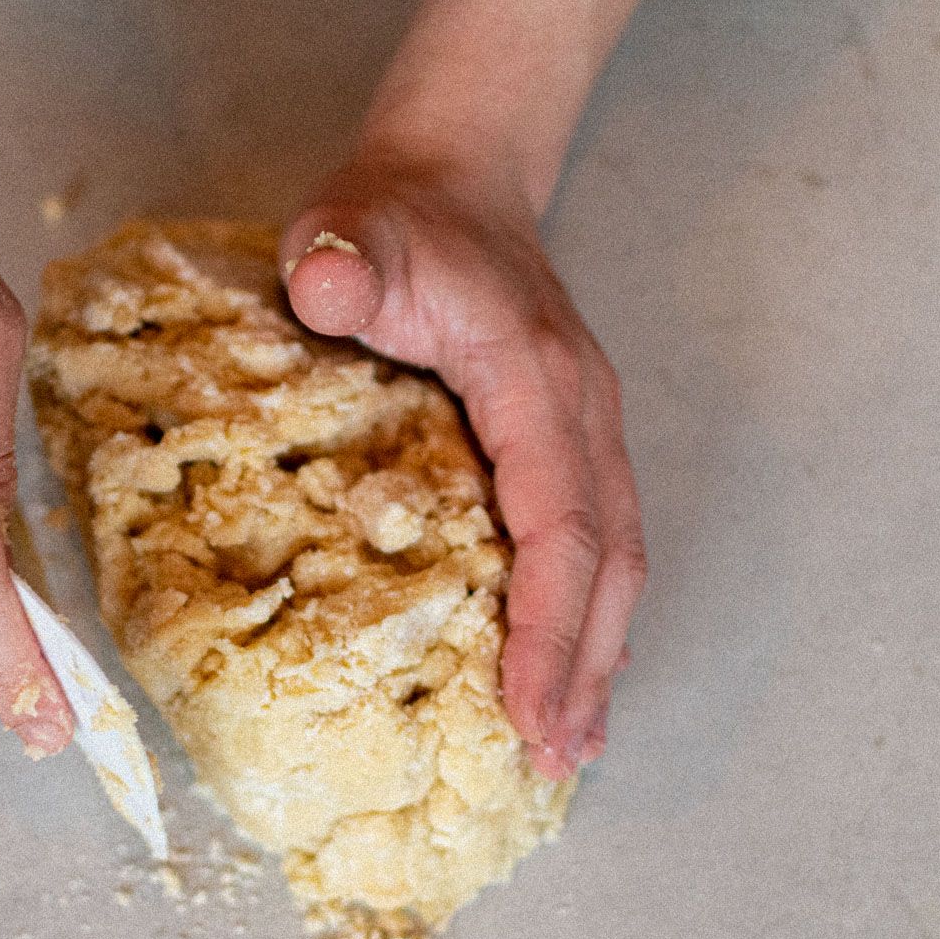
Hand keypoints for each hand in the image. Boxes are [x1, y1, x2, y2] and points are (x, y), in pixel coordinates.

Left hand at [282, 153, 646, 778]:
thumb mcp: (351, 226)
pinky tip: (569, 673)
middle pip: (609, 562)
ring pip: (616, 562)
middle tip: (553, 761)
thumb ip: (341, 256)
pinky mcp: (565, 446)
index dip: (552, 626)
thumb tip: (324, 284)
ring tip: (571, 747)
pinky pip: (594, 545)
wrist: (452, 177)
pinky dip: (587, 619)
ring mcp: (583, 431)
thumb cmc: (395, 216)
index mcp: (536, 383)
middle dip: (586, 667)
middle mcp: (580, 416)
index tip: (530, 712)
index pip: (562, 526)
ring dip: (598, 656)